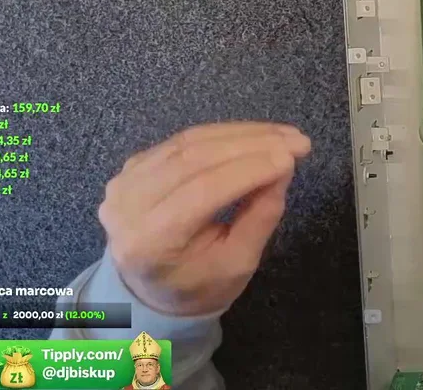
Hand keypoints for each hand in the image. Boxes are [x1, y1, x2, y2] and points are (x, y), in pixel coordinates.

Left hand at [99, 122, 310, 315]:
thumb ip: (260, 216)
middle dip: (252, 145)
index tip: (292, 156)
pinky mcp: (133, 165)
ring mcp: (125, 181)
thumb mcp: (238, 263)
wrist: (152, 288)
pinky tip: (256, 135)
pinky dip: (223, 135)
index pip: (203, 191)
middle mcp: (127, 205)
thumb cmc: (199, 283)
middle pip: (194, 159)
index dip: (250, 169)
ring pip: (189, 142)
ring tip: (284, 134)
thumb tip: (283, 166)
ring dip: (242, 134)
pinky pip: (182, 141)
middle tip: (297, 140)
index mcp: (148, 242)